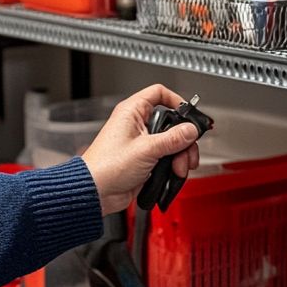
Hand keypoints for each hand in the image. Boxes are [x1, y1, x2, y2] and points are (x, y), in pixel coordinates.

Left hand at [81, 85, 201, 214]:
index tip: (189, 114)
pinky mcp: (146, 160)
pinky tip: (175, 172)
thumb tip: (191, 130)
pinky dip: (175, 164)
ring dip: (181, 155)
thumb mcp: (146, 149)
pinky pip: (168, 157)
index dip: (176, 101)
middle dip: (184, 138)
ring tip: (180, 167)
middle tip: (188, 149)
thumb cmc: (106, 167)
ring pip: (173, 142)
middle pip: (172, 122)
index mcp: (132, 112)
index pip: (159, 93)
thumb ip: (173, 138)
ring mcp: (143, 143)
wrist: (95, 192)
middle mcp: (138, 125)